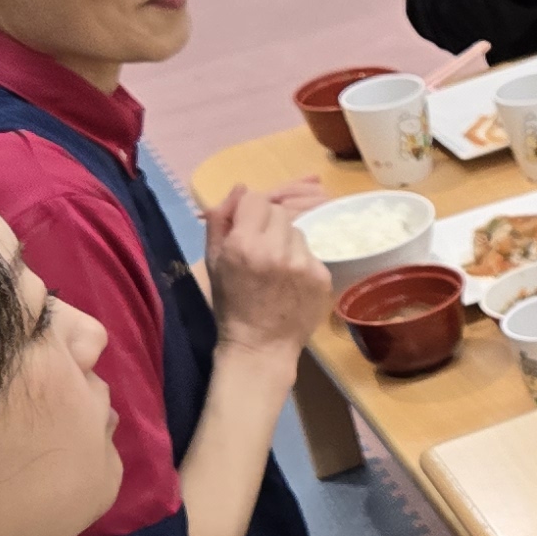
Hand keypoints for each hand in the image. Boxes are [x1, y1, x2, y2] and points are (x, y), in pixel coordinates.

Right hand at [203, 182, 339, 349]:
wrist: (260, 347)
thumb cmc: (231, 305)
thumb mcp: (213, 262)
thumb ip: (221, 221)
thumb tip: (239, 188)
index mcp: (245, 243)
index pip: (255, 199)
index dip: (249, 211)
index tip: (246, 228)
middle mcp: (276, 249)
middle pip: (278, 213)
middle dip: (268, 225)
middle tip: (261, 250)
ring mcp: (303, 263)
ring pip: (297, 232)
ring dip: (286, 243)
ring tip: (276, 269)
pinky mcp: (323, 276)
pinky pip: (311, 254)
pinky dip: (301, 263)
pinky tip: (291, 283)